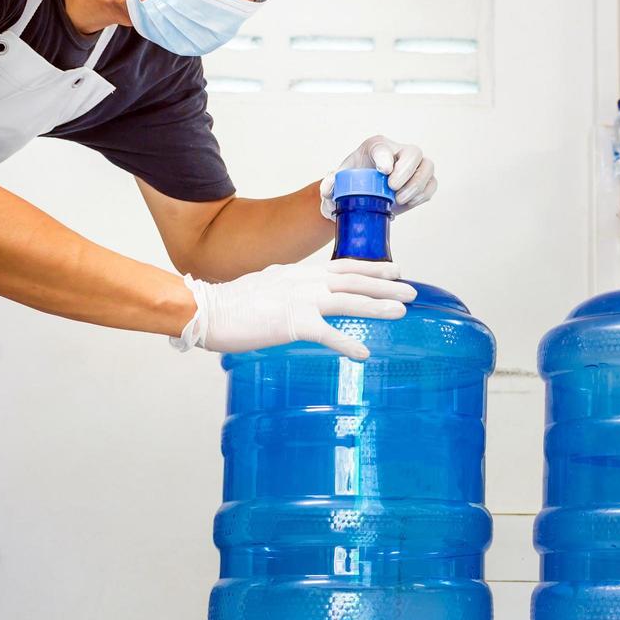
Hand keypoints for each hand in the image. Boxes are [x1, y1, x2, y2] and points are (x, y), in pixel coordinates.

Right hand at [172, 258, 415, 358]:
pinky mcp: (293, 322)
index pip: (344, 266)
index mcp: (300, 273)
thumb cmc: (232, 303)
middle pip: (355, 280)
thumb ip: (288, 288)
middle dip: (386, 284)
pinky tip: (364, 353)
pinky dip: (347, 343)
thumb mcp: (267, 285)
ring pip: (349, 300)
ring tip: (401, 311)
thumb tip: (300, 296)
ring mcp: (301, 300)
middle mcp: (305, 281)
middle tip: (412, 290)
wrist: (207, 310)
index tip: (395, 269)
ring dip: (378, 305)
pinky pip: (327, 334)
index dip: (372, 268)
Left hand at [318, 135, 437, 218]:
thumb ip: (329, 185)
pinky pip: (432, 184)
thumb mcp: (337, 183)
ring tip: (399, 199)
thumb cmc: (352, 182)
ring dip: (417, 185)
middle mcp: (398, 152)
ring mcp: (414, 166)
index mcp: (375, 147)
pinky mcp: (423, 181)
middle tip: (392, 188)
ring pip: (427, 167)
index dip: (386, 156)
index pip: (383, 146)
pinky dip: (423, 194)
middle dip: (406, 171)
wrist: (363, 196)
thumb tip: (329, 190)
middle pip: (413, 152)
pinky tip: (408, 202)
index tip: (383, 171)